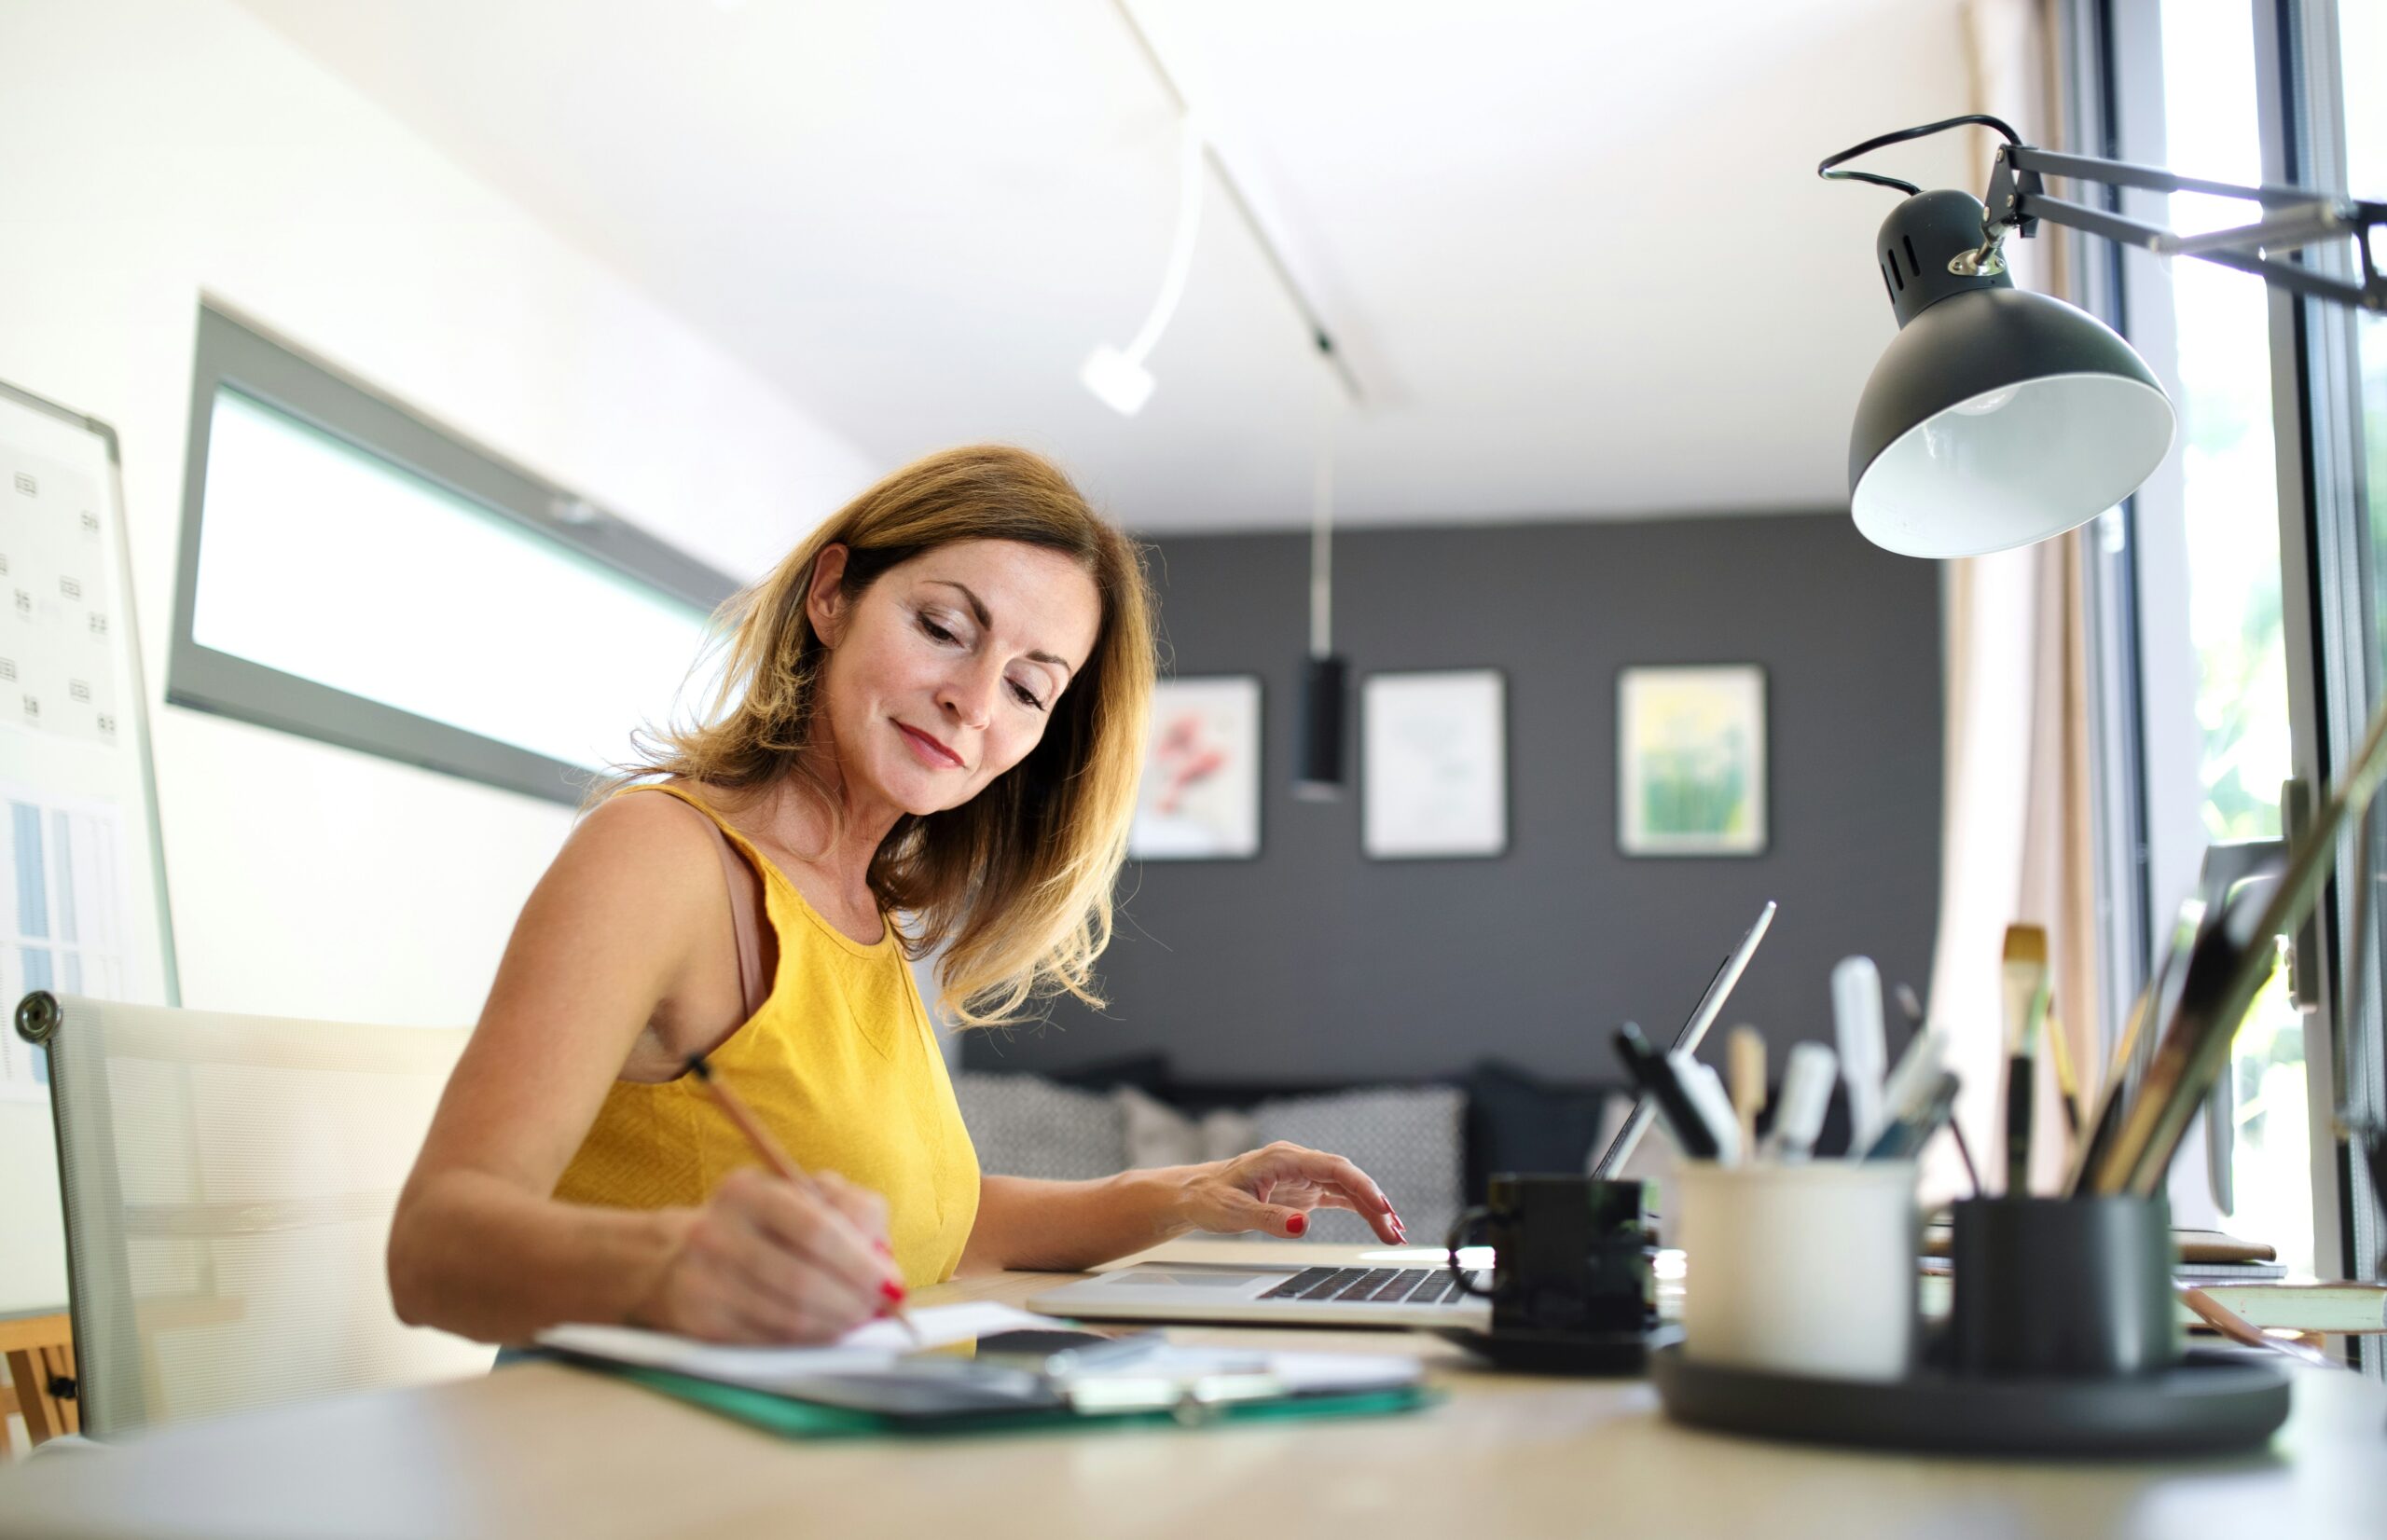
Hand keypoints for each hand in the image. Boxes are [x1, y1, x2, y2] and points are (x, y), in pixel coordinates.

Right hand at [630, 1167, 906, 1342]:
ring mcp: (704, 1281)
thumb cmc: (759, 1225)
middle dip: (853, 1301)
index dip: (860, 1263)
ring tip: (855, 1319)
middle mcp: (718, 1234)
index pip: (815, 1229)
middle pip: (803, 1280)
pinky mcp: (701, 1323)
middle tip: (879, 1309)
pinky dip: (808, 1341)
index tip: (891, 1283)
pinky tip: (824, 1331)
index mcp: (747, 1191)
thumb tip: (885, 1268)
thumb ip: (852, 1214)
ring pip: (789, 1318)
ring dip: (836, 1325)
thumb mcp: (801, 1197)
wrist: (676, 1257)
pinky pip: (770, 1341)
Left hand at [1175, 1141, 1405, 1243]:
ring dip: (1371, 1209)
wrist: (1195, 1195)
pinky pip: (1338, 1198)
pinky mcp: (1303, 1192)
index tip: (1382, 1206)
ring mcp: (1303, 1177)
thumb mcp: (1235, 1212)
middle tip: (1394, 1232)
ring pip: (1347, 1189)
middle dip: (1374, 1203)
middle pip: (1346, 1178)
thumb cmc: (1211, 1198)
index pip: (1333, 1167)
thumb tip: (1302, 1225)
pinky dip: (1359, 1210)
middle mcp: (1298, 1163)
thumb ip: (1269, 1218)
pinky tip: (1378, 1223)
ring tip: (1394, 1234)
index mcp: (1284, 1159)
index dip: (1361, 1185)